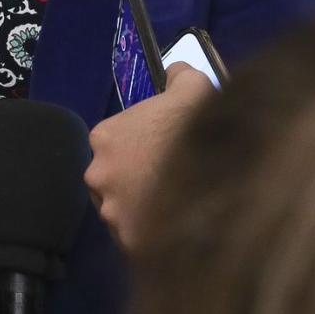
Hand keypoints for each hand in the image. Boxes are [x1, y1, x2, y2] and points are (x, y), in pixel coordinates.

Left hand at [86, 63, 214, 251]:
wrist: (216, 178)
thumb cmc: (197, 130)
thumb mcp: (193, 88)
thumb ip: (179, 76)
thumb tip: (175, 69)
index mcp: (105, 138)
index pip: (114, 142)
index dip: (138, 145)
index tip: (161, 150)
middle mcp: (98, 176)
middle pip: (115, 179)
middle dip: (135, 180)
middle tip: (168, 181)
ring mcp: (112, 213)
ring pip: (123, 212)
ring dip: (142, 211)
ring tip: (176, 207)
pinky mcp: (129, 244)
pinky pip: (137, 240)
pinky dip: (153, 236)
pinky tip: (178, 228)